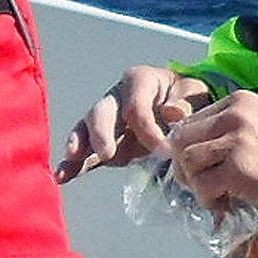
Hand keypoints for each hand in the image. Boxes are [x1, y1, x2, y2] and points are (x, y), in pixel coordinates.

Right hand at [57, 65, 217, 181]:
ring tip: (71, 159)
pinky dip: (75, 164)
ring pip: (86, 129)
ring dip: (79, 145)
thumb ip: (186, 100)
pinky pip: (86, 152)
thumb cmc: (187, 98)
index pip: (136, 106)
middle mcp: (116, 97)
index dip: (148, 129)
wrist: (184, 107)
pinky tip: (62, 176)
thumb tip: (172, 111)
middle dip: (101, 133)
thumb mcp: (194, 93)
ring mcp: (106, 120)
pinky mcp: (103, 142)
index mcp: (139, 81)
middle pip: (102, 112)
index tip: (165, 151)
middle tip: (106, 154)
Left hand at [164, 92, 257, 216]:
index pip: (193, 120)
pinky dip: (207, 199)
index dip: (190, 146)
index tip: (201, 165)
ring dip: (196, 184)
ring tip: (215, 195)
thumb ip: (231, 130)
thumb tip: (195, 146)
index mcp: (240, 101)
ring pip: (188, 161)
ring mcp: (235, 141)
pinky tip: (223, 205)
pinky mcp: (236, 169)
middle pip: (183, 138)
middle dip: (185, 165)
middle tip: (198, 183)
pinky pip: (202, 185)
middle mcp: (235, 115)